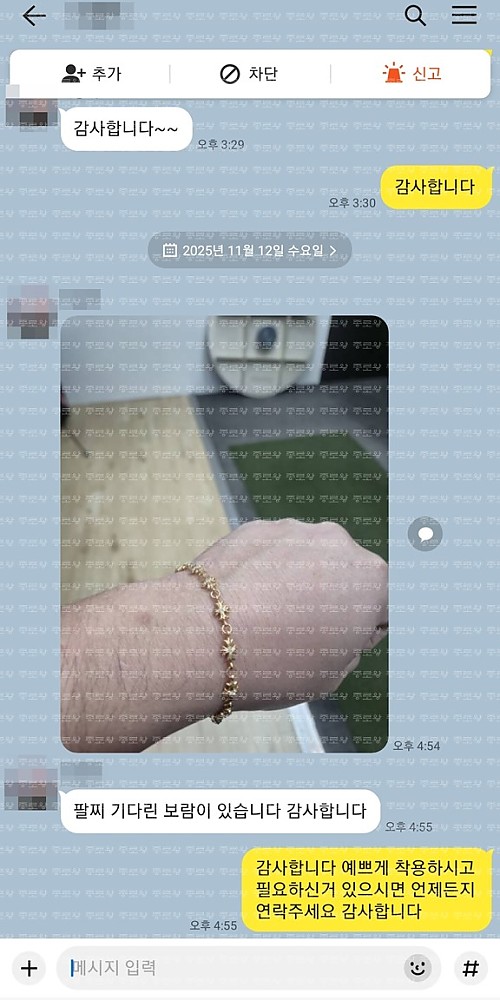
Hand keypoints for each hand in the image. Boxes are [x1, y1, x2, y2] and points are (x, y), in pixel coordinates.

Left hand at [193, 518, 387, 711]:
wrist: (201, 637)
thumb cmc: (276, 664)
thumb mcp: (331, 674)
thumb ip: (351, 643)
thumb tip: (344, 627)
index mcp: (372, 581)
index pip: (387, 604)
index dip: (366, 629)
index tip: (342, 645)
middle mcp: (340, 544)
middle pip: (348, 575)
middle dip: (334, 599)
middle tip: (301, 634)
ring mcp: (295, 530)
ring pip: (308, 559)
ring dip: (298, 582)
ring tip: (266, 619)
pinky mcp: (256, 527)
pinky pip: (272, 552)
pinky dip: (265, 570)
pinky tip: (244, 601)